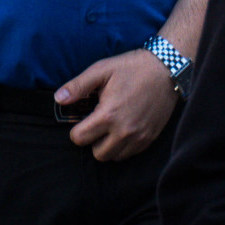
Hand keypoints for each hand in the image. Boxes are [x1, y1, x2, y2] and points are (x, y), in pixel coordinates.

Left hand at [55, 48, 177, 160]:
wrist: (166, 69)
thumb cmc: (131, 67)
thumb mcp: (101, 70)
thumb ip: (78, 86)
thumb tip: (58, 99)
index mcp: (108, 115)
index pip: (80, 138)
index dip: (76, 130)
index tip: (82, 119)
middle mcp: (124, 131)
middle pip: (97, 153)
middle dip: (92, 140)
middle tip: (97, 123)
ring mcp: (138, 137)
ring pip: (113, 157)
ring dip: (108, 146)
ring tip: (110, 126)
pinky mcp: (149, 139)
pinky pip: (130, 154)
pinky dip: (123, 146)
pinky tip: (123, 128)